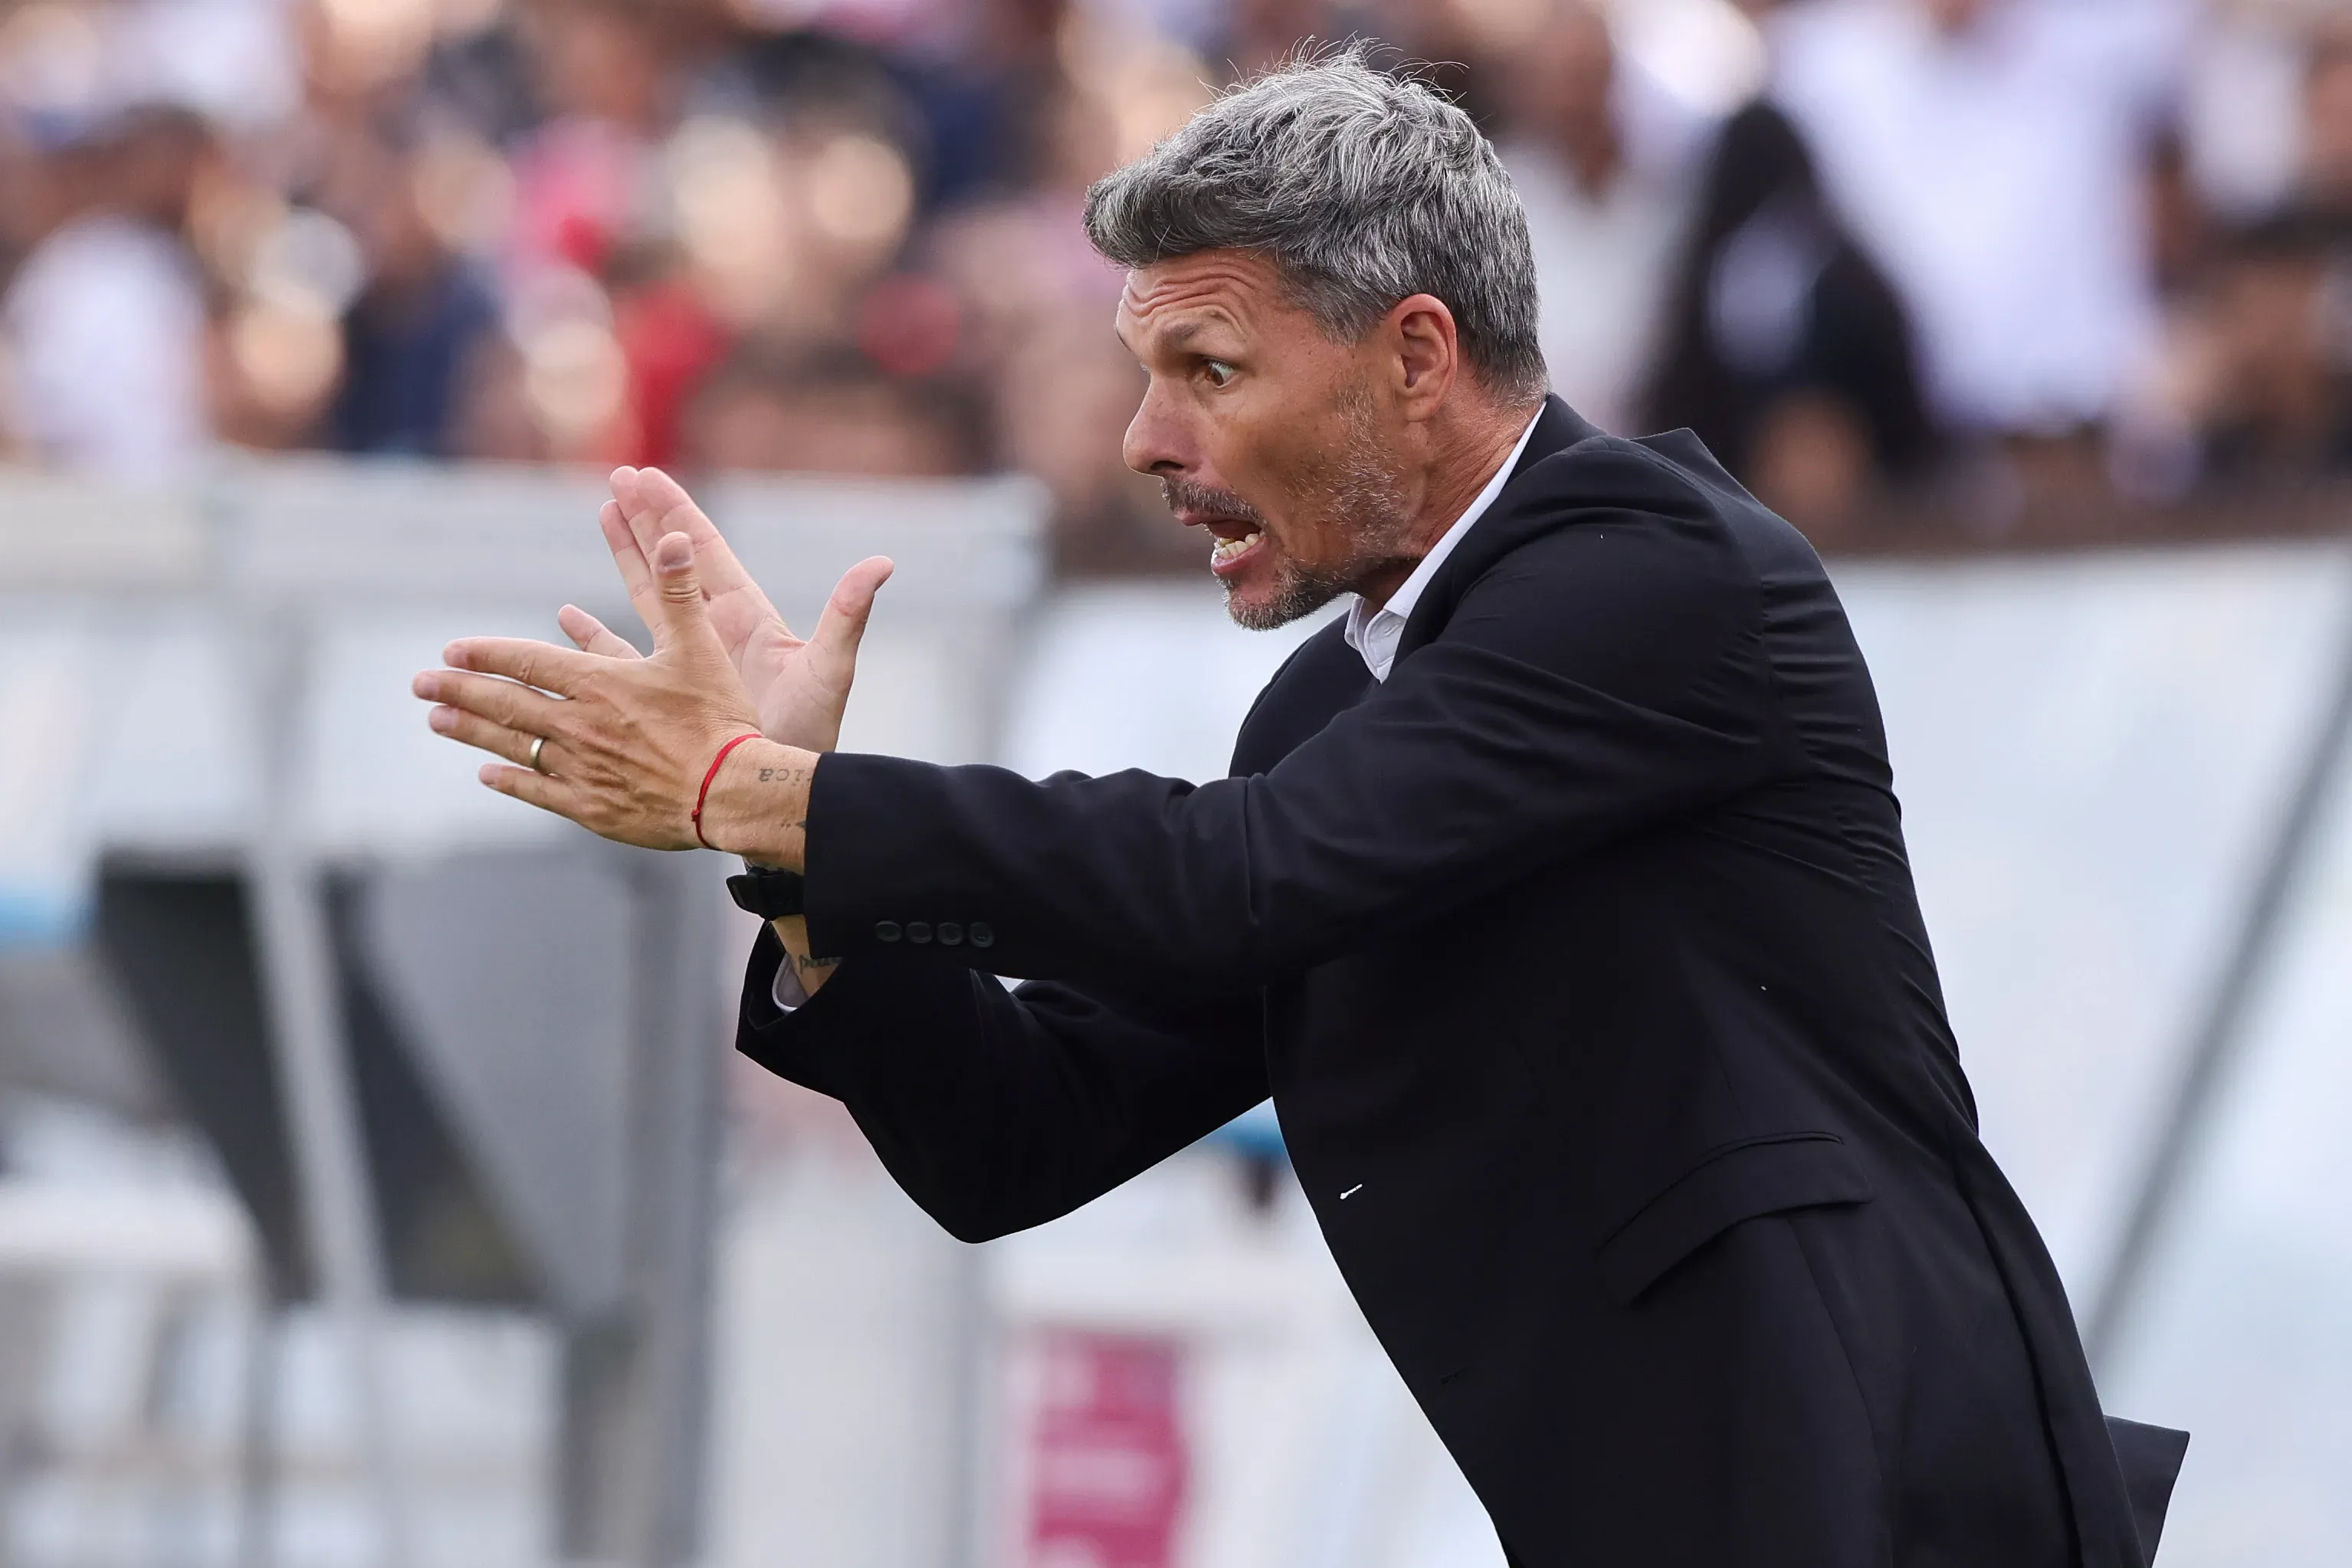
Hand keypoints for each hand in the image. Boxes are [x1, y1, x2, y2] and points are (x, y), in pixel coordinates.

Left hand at [416, 530, 791, 851]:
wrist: (729, 792)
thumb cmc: (718, 719)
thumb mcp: (699, 648)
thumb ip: (679, 594)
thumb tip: (676, 538)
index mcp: (598, 683)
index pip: (527, 662)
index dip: (487, 653)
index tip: (452, 649)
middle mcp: (578, 724)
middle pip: (506, 703)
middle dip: (458, 690)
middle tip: (419, 683)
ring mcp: (580, 768)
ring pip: (513, 744)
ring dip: (471, 730)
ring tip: (436, 720)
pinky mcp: (591, 807)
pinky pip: (537, 791)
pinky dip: (509, 780)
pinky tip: (486, 774)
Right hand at [557, 466, 893, 753]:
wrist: (778, 794)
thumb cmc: (809, 737)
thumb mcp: (829, 673)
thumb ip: (848, 617)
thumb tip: (882, 563)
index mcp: (748, 619)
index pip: (705, 551)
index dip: (675, 513)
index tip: (645, 476)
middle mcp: (717, 632)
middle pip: (675, 561)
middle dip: (647, 519)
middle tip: (617, 477)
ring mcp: (692, 663)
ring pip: (648, 597)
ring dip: (626, 558)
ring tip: (602, 515)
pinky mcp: (669, 696)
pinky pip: (623, 656)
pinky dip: (595, 635)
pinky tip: (568, 617)